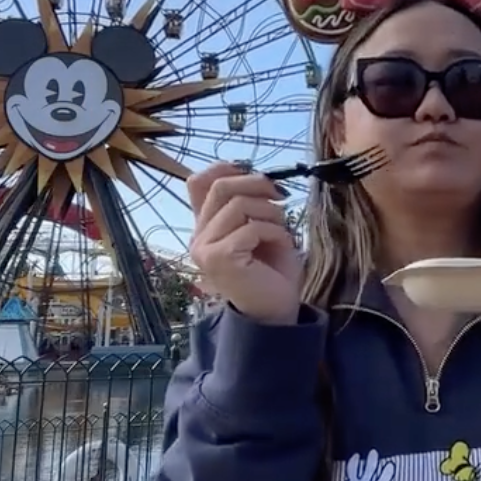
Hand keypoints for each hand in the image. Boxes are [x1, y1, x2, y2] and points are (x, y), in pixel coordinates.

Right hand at [187, 162, 302, 324]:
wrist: (276, 311)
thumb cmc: (271, 271)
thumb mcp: (261, 230)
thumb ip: (250, 205)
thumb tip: (258, 174)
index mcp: (205, 227)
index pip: (197, 182)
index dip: (225, 169)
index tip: (256, 175)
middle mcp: (198, 237)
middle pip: (220, 187)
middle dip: (256, 183)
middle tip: (281, 195)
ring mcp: (205, 248)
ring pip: (238, 205)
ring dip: (271, 213)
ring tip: (282, 231)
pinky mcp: (219, 258)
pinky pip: (250, 228)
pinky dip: (275, 232)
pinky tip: (283, 245)